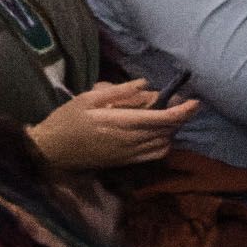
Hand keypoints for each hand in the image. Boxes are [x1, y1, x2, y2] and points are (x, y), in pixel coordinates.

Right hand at [27, 79, 199, 171]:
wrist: (51, 151)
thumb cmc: (67, 120)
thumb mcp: (89, 98)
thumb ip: (119, 91)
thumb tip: (145, 84)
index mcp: (121, 123)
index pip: (163, 119)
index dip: (183, 111)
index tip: (195, 101)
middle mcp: (130, 141)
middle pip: (168, 130)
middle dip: (179, 115)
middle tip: (177, 100)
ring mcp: (130, 154)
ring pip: (165, 142)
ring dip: (172, 128)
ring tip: (165, 114)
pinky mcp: (127, 162)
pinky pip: (155, 154)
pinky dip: (164, 142)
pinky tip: (157, 132)